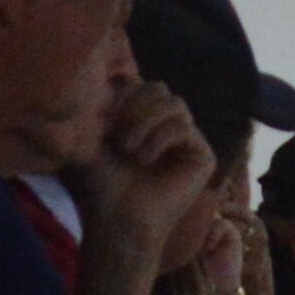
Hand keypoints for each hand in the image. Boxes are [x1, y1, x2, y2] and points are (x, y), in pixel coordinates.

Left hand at [76, 69, 208, 274]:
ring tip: (128, 149)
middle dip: (134, 107)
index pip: (141, 84)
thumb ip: (104, 102)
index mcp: (144, 121)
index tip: (102, 121)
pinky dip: (160, 138)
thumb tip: (117, 75)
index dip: (122, 95)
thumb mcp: (91, 136)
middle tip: (116, 138)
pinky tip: (144, 159)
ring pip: (174, 103)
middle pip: (159, 88)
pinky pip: (185, 126)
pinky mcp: (203, 156)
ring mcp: (188, 142)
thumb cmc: (98, 184)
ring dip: (145, 121)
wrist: (115, 219)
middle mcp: (168, 128)